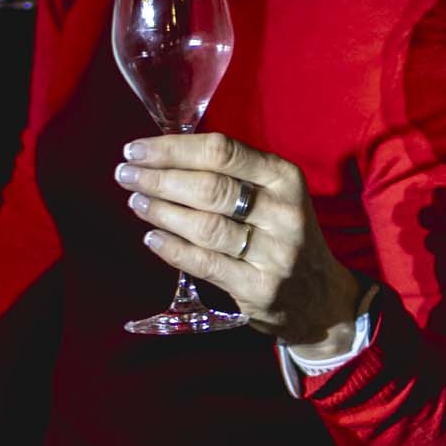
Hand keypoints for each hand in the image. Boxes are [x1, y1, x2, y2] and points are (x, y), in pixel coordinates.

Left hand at [116, 133, 365, 354]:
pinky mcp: (258, 288)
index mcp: (284, 178)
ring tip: (135, 202)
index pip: (222, 152)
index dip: (174, 149)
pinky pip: (205, 264)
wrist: (321, 297)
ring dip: (161, 212)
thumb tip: (166, 156)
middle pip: (210, 187)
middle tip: (125, 175)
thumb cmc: (284, 235)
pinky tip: (152, 238)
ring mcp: (273, 253)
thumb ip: (234, 175)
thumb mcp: (275, 195)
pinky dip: (172, 249)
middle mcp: (283, 212)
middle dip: (159, 178)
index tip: (137, 149)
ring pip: (204, 226)